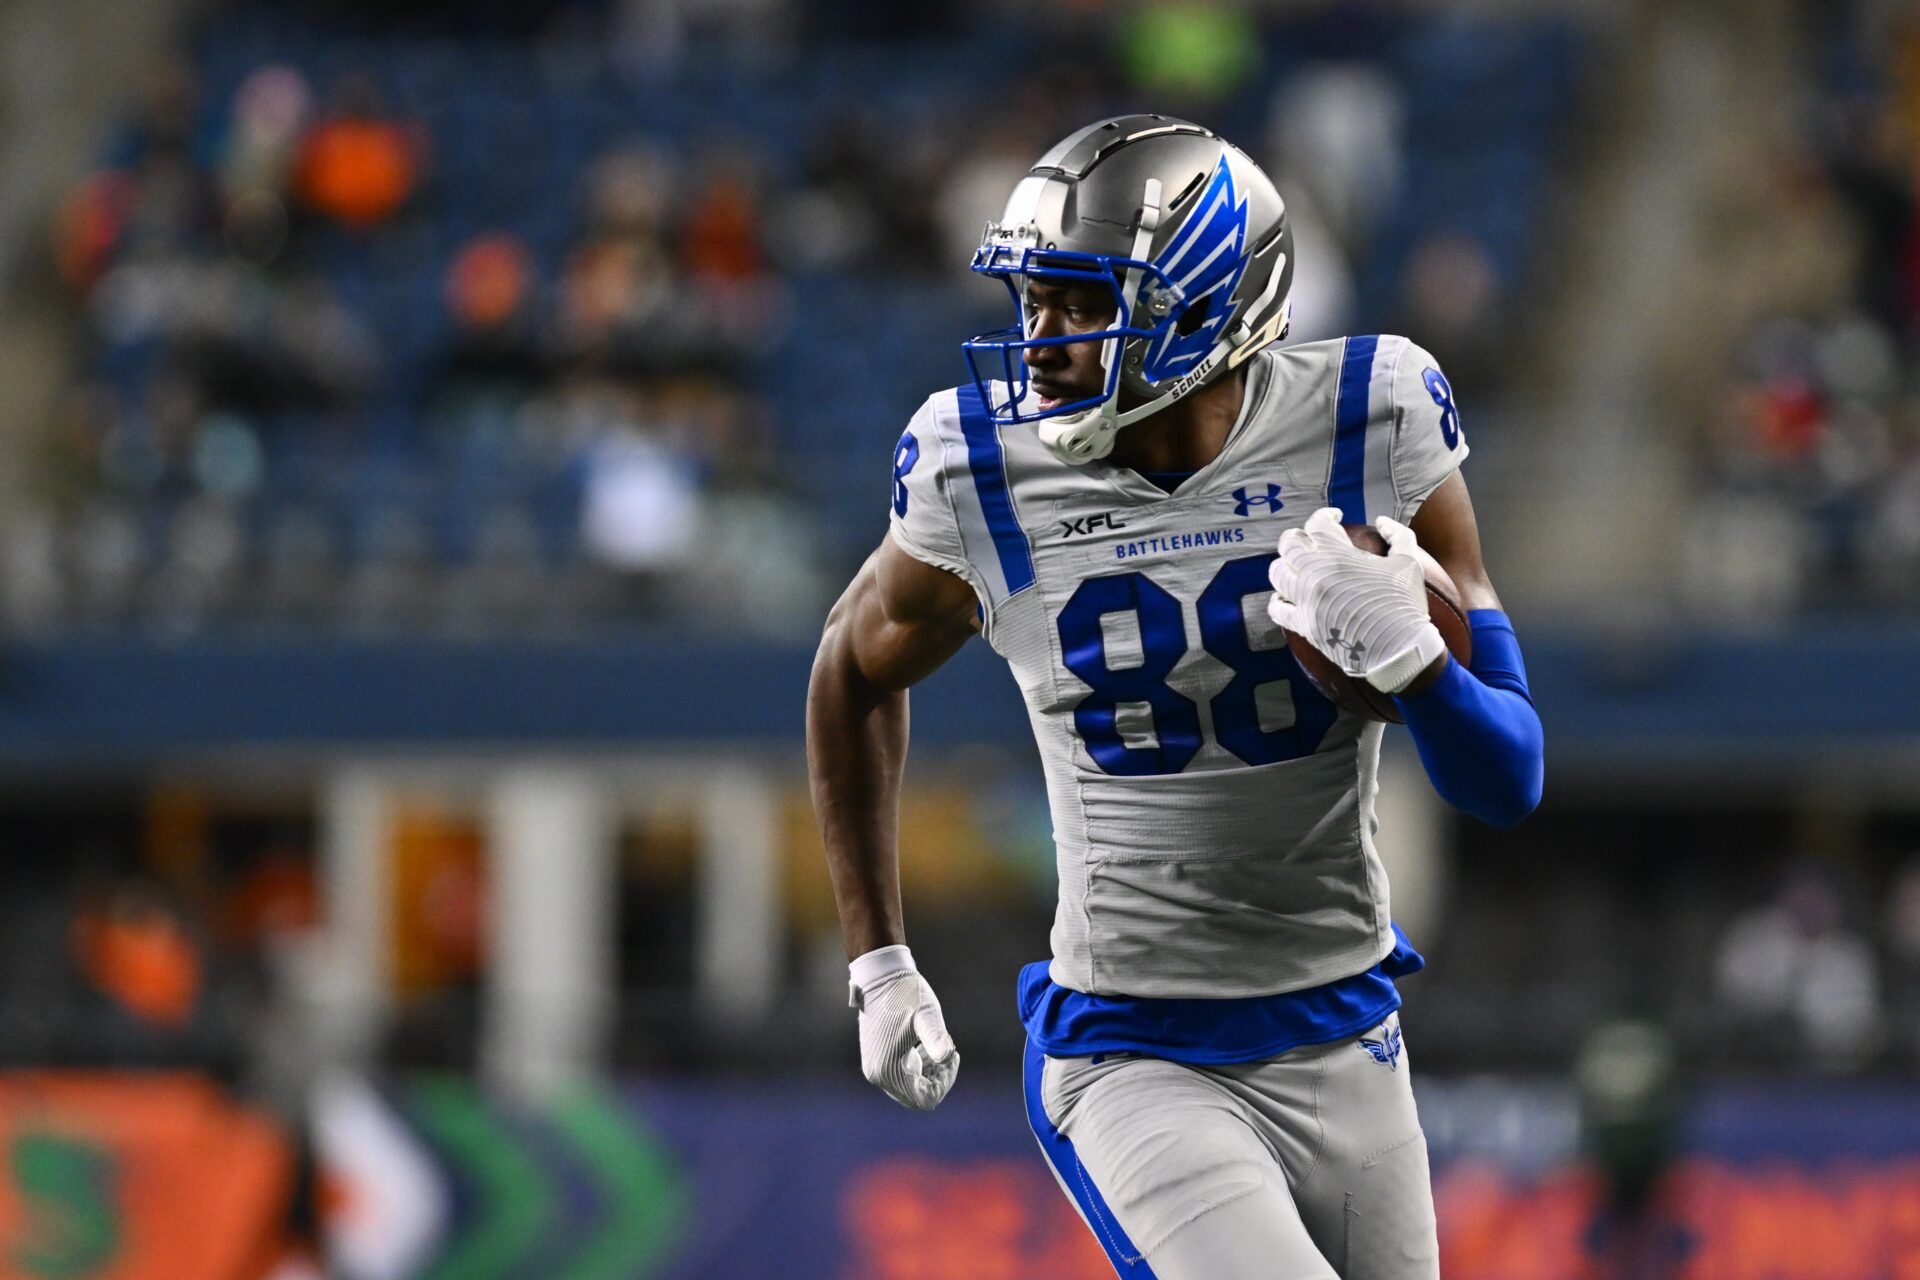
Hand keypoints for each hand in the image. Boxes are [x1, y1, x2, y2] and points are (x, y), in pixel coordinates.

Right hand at [848, 945, 958, 1109]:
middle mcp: (877, 1075)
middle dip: (938, 1078)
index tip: (953, 1055)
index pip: (924, 1099)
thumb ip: (935, 1036)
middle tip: (949, 1051)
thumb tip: (947, 1055)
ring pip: (911, 1088)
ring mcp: (875, 1068)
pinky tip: (926, 1046)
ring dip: (930, 1073)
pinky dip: (920, 1068)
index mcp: (888, 1069)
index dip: (944, 1082)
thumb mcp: (926, 1014)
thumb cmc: (905, 993)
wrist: (880, 977)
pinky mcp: (877, 1060)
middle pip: (917, 1097)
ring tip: (939, 1045)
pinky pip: (903, 1078)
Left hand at [1267, 507, 1446, 694]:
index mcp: (1339, 556)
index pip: (1317, 524)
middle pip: (1289, 544)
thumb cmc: (1406, 605)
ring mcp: (1306, 601)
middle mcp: (1315, 575)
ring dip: (1284, 564)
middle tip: (1310, 539)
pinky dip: (1277, 600)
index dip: (1325, 515)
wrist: (1399, 651)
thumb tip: (1381, 521)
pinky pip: (1277, 610)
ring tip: (1295, 564)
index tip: (1334, 517)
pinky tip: (1284, 597)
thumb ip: (1397, 534)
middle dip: (1298, 536)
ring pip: (1278, 574)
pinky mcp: (1303, 626)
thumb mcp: (1410, 562)